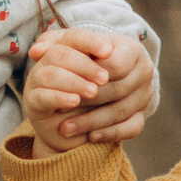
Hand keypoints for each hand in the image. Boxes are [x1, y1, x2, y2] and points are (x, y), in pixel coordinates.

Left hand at [22, 26, 152, 153]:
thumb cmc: (85, 57)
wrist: (106, 76)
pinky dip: (110, 134)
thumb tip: (35, 51)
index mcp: (131, 48)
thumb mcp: (72, 46)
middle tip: (60, 109)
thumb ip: (54, 44)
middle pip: (117, 89)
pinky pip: (131, 129)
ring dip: (91, 122)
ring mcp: (145, 96)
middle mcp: (144, 71)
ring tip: (65, 128)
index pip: (114, 63)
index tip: (66, 81)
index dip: (91, 73)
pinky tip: (89, 137)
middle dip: (87, 101)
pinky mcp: (143, 115)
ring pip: (121, 111)